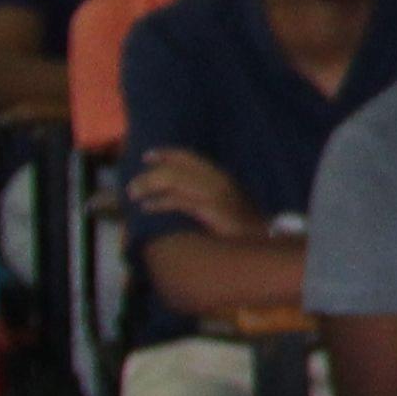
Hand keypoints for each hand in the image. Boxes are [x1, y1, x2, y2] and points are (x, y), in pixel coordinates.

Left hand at [125, 149, 259, 238]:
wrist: (263, 242)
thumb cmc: (243, 229)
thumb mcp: (227, 205)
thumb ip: (209, 195)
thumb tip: (180, 195)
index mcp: (222, 177)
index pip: (192, 157)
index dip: (168, 154)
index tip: (148, 156)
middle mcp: (219, 180)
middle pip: (178, 167)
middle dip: (152, 173)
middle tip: (133, 184)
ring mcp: (216, 193)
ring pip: (174, 179)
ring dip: (150, 185)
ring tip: (134, 194)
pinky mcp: (211, 208)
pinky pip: (178, 200)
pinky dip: (159, 202)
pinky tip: (147, 207)